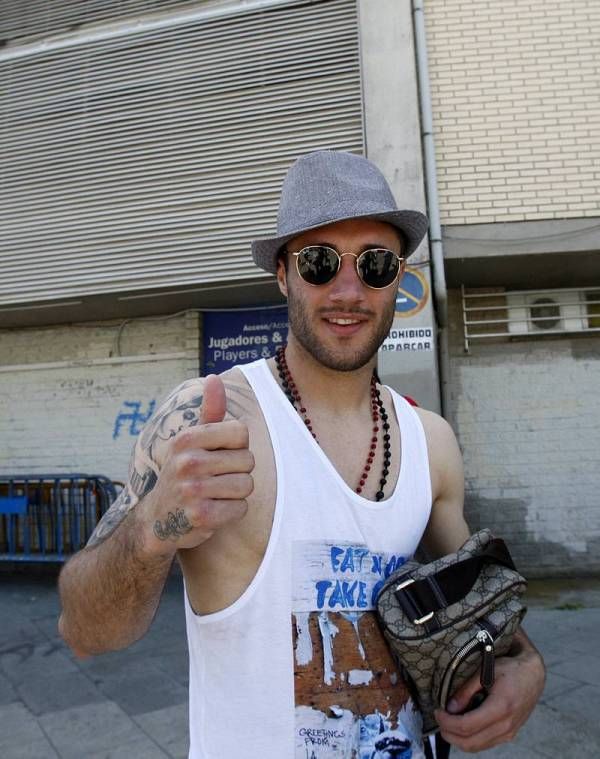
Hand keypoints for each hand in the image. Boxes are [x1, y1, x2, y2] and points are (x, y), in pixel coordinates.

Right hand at [138, 374, 253, 554]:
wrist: (157, 520)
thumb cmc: (184, 474)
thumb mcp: (192, 441)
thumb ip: (209, 411)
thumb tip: (214, 378)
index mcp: (186, 439)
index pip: (241, 432)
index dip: (237, 446)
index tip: (218, 455)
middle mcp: (187, 462)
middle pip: (248, 461)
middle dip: (238, 473)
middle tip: (214, 480)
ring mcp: (193, 490)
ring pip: (247, 486)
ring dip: (236, 494)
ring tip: (214, 495)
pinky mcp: (201, 516)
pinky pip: (241, 508)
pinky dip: (232, 512)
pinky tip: (213, 511)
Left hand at [435, 630, 544, 751]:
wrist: (533, 675)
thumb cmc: (510, 668)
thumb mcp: (486, 671)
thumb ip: (467, 689)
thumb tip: (450, 708)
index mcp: (501, 707)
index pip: (467, 726)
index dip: (447, 722)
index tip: (437, 710)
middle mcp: (507, 725)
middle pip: (470, 742)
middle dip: (449, 733)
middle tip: (439, 718)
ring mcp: (509, 733)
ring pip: (477, 747)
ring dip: (457, 739)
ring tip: (447, 722)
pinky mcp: (509, 734)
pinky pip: (485, 743)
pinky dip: (469, 739)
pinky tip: (461, 725)